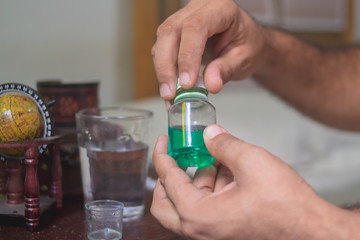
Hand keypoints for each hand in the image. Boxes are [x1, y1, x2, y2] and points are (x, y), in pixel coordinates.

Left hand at [151, 124, 356, 239]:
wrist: (312, 231)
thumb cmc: (286, 206)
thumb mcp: (251, 161)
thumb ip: (224, 144)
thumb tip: (209, 134)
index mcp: (198, 216)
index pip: (167, 181)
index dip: (162, 156)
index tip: (163, 142)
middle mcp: (200, 230)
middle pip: (165, 203)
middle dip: (169, 177)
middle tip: (178, 156)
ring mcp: (212, 233)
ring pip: (190, 203)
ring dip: (200, 177)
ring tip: (217, 155)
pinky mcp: (225, 230)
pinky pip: (209, 207)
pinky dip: (214, 187)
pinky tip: (229, 169)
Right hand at [152, 0, 265, 101]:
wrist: (245, 42)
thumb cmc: (247, 45)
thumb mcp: (244, 59)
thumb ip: (227, 70)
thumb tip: (210, 84)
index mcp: (220, 8)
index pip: (196, 27)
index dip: (188, 55)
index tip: (187, 83)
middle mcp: (197, 9)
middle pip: (170, 32)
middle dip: (167, 65)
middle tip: (170, 93)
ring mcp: (182, 19)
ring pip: (161, 41)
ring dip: (162, 70)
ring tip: (169, 95)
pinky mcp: (174, 33)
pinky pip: (161, 50)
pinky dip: (163, 71)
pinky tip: (169, 89)